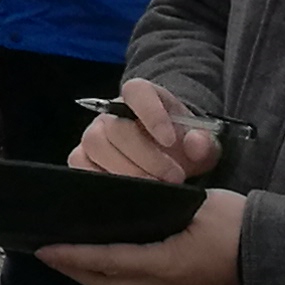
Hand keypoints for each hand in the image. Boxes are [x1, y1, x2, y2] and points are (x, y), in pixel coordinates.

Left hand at [42, 188, 245, 284]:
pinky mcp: (177, 283)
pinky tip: (101, 258)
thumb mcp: (198, 206)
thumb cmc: (238, 224)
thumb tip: (128, 199)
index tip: (45, 248)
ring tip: (66, 256)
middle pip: (106, 283)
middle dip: (73, 270)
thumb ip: (161, 204)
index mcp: (166, 262)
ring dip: (89, 274)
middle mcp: (163, 280)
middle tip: (46, 253)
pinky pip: (132, 283)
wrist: (272, 253)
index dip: (75, 256)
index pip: (108, 260)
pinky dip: (109, 273)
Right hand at [72, 77, 222, 183]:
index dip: (152, 114)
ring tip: (155, 187)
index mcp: (142, 96)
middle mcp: (111, 112)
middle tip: (174, 177)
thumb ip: (204, 142)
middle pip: (115, 127)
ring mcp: (93, 134)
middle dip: (146, 156)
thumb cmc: (182, 144)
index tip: (172, 140)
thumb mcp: (203, 143)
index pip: (136, 91)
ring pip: (96, 146)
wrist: (168, 156)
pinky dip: (103, 180)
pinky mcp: (82, 157)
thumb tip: (195, 143)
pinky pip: (80, 165)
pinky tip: (130, 193)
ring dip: (127, 171)